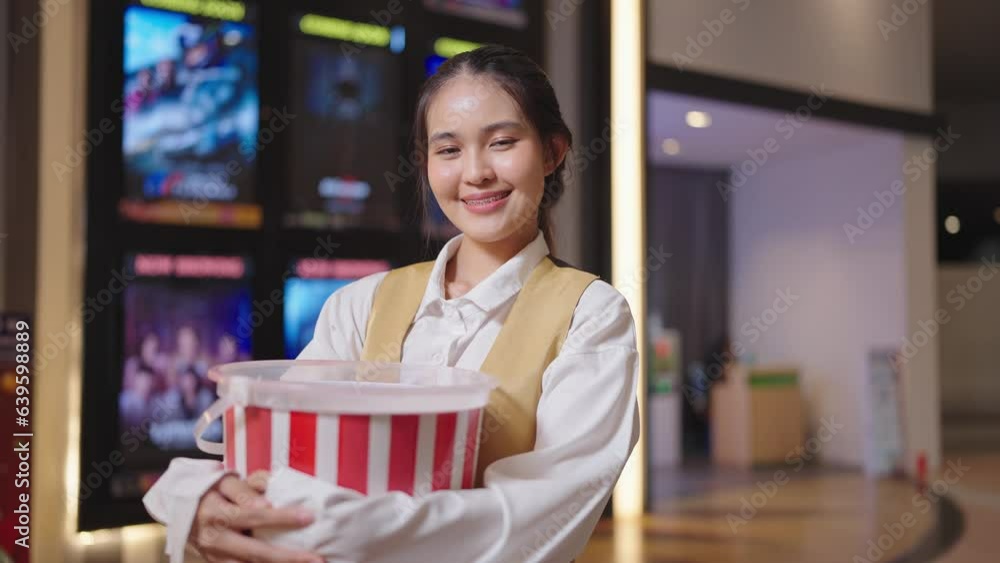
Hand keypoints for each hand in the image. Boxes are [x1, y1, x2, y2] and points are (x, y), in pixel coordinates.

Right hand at [190, 472, 322, 562]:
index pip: (253, 515)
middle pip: (255, 551)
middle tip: (316, 559)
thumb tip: (268, 502)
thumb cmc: (212, 492)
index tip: (308, 517)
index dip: (281, 517)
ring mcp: (215, 557)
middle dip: (287, 558)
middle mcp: (214, 539)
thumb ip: (247, 489)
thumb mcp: (226, 482)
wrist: (183, 511)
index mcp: (216, 513)